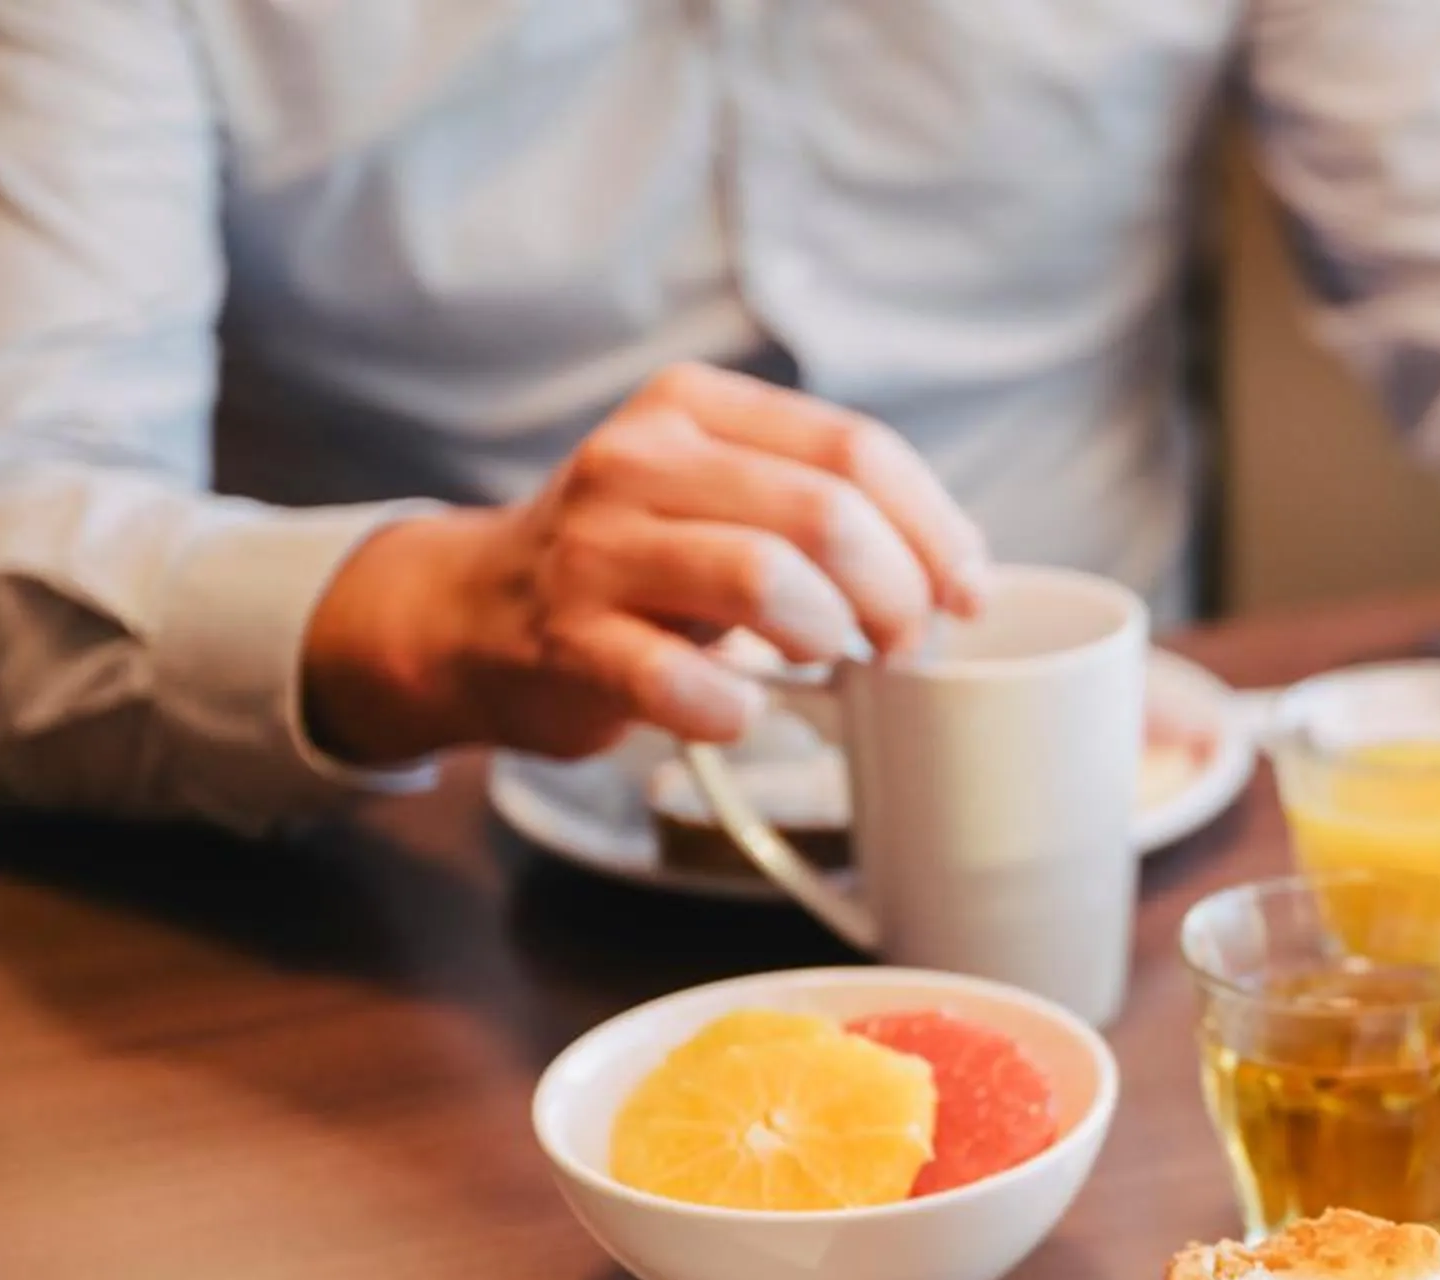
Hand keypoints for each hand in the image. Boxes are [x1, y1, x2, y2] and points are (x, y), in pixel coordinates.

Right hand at [301, 362, 991, 764]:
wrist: (474, 613)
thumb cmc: (636, 563)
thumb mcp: (722, 497)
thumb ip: (828, 506)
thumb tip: (964, 567)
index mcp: (694, 409)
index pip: (857, 449)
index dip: (935, 529)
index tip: (965, 592)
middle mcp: (638, 461)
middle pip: (825, 511)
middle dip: (897, 592)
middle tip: (904, 644)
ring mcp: (596, 551)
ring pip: (765, 577)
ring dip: (827, 635)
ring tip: (829, 663)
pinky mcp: (569, 643)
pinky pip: (685, 682)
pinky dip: (737, 709)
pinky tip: (742, 709)